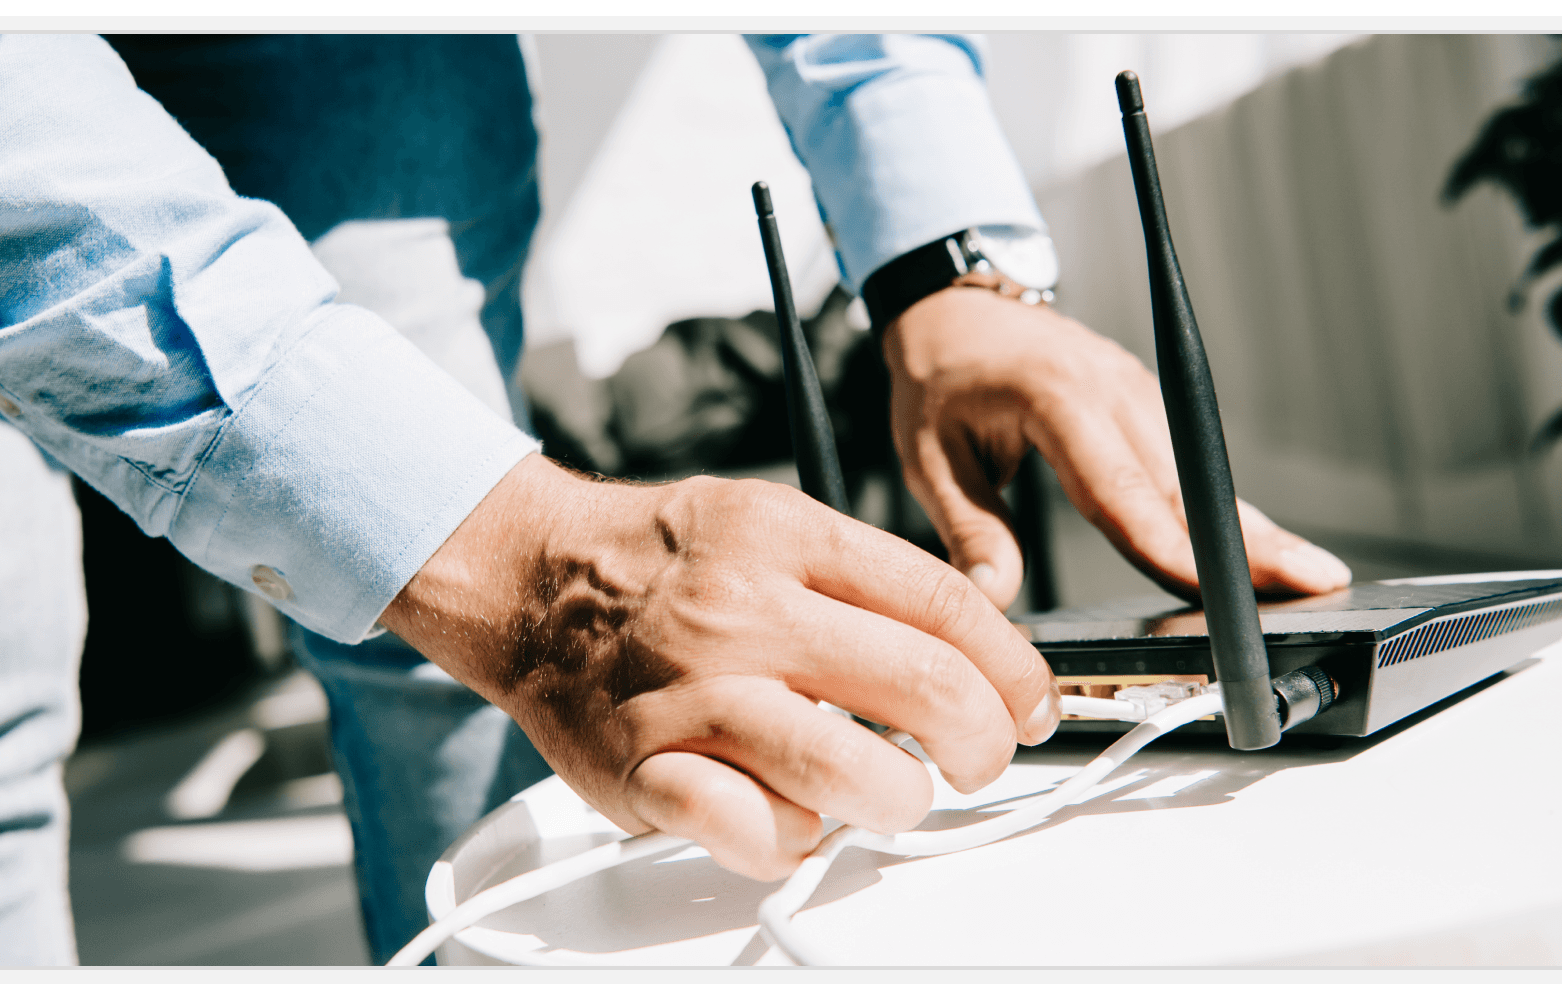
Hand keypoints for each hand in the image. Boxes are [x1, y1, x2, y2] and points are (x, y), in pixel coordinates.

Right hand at [377, 453, 1060, 880]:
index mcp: (786, 538)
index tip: (1030, 702)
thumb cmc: (661, 563)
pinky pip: (756, 834)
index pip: (947, 605)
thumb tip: (982, 656)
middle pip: (923, 687)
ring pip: (852, 772)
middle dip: (984, 742)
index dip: (1015, 668)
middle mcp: (742, 612)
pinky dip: (795, 840)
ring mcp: (691, 696)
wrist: (531, 583)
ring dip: (899, 798)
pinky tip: (792, 814)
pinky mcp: (644, 772)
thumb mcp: (770, 521)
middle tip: (980, 757)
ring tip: (893, 791)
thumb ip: (867, 580)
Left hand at [884, 285, 1351, 609]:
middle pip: (1186, 484)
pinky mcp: (1149, 404)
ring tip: (1313, 579)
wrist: (954, 307)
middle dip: (1249, 543)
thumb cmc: (940, 375)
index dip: (1170, 547)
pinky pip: (1192, 464)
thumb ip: (970, 531)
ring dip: (1255, 530)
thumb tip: (992, 603)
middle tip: (1315, 585)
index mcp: (1056, 398)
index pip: (1122, 489)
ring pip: (1202, 476)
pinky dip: (1228, 510)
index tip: (1212, 589)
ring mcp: (1139, 392)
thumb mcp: (931, 457)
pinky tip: (1267, 550)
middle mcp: (1112, 389)